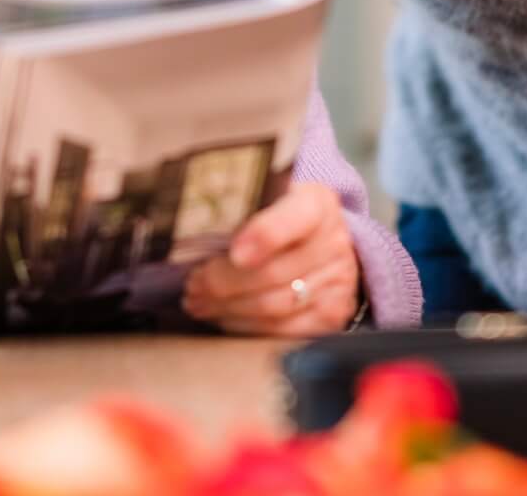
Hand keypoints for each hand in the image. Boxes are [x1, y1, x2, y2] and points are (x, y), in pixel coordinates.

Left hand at [181, 182, 360, 336]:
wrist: (321, 240)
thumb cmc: (279, 215)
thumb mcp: (265, 196)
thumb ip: (239, 208)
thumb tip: (189, 229)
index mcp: (316, 203)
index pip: (293, 219)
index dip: (264, 236)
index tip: (234, 252)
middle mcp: (333, 242)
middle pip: (274, 272)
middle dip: (224, 283)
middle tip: (193, 284)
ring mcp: (337, 282)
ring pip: (275, 305)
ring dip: (229, 308)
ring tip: (199, 302)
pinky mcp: (332, 315)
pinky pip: (283, 331)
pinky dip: (246, 326)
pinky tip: (224, 317)